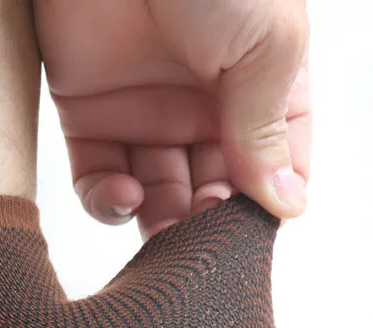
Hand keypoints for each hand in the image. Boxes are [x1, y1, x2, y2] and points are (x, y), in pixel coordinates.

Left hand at [33, 0, 310, 239]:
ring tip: (168, 231)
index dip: (267, 205)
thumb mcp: (266, 41)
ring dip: (164, 227)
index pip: (275, 165)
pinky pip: (99, 182)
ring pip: (158, 198)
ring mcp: (146, 111)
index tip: (255, 231)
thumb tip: (285, 205)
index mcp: (261, 84)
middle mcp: (205, 104)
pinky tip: (126, 195)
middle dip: (210, 224)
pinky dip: (111, 202)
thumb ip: (267, 128)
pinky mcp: (87, 114)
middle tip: (205, 239)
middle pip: (213, 193)